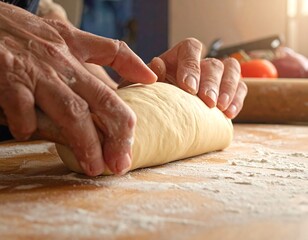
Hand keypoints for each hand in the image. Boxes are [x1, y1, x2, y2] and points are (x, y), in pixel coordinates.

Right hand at [0, 2, 156, 175]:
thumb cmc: (25, 32)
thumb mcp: (69, 35)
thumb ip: (108, 53)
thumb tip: (148, 76)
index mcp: (76, 49)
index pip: (114, 68)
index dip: (129, 98)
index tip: (136, 129)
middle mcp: (62, 62)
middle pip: (101, 100)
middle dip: (117, 135)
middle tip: (120, 163)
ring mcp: (37, 71)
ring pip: (72, 111)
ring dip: (85, 142)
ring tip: (93, 167)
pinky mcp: (9, 78)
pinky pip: (24, 110)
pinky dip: (27, 126)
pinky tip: (26, 133)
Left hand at [149, 38, 247, 118]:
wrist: (166, 113)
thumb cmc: (156, 96)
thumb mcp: (149, 86)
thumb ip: (153, 76)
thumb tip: (158, 64)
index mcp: (180, 57)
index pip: (191, 48)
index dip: (191, 66)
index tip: (188, 87)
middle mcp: (201, 63)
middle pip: (213, 63)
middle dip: (211, 83)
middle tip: (207, 101)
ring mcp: (217, 76)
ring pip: (232, 70)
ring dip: (228, 88)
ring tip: (220, 107)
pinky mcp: (228, 90)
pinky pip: (241, 88)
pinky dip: (237, 100)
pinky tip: (228, 114)